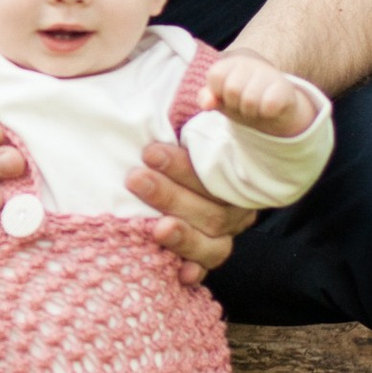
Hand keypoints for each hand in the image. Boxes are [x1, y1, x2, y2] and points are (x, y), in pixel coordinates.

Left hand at [126, 129, 256, 282]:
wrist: (189, 164)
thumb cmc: (185, 140)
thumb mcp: (191, 122)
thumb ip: (192, 114)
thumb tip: (198, 97)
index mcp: (235, 175)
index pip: (214, 176)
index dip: (182, 167)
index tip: (149, 151)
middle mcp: (235, 208)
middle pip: (212, 212)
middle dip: (171, 196)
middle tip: (136, 180)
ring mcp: (223, 235)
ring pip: (213, 244)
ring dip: (182, 235)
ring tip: (154, 228)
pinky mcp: (205, 255)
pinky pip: (206, 268)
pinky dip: (194, 271)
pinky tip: (181, 274)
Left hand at [202, 50, 317, 138]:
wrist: (274, 105)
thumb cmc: (241, 99)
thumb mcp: (221, 99)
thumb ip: (207, 97)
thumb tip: (206, 104)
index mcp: (231, 63)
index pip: (215, 75)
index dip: (218, 91)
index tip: (225, 95)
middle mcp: (251, 64)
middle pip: (232, 89)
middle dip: (234, 104)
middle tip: (242, 103)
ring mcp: (269, 73)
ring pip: (250, 100)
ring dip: (250, 111)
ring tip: (254, 107)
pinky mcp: (284, 87)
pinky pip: (268, 105)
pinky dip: (265, 113)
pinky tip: (268, 108)